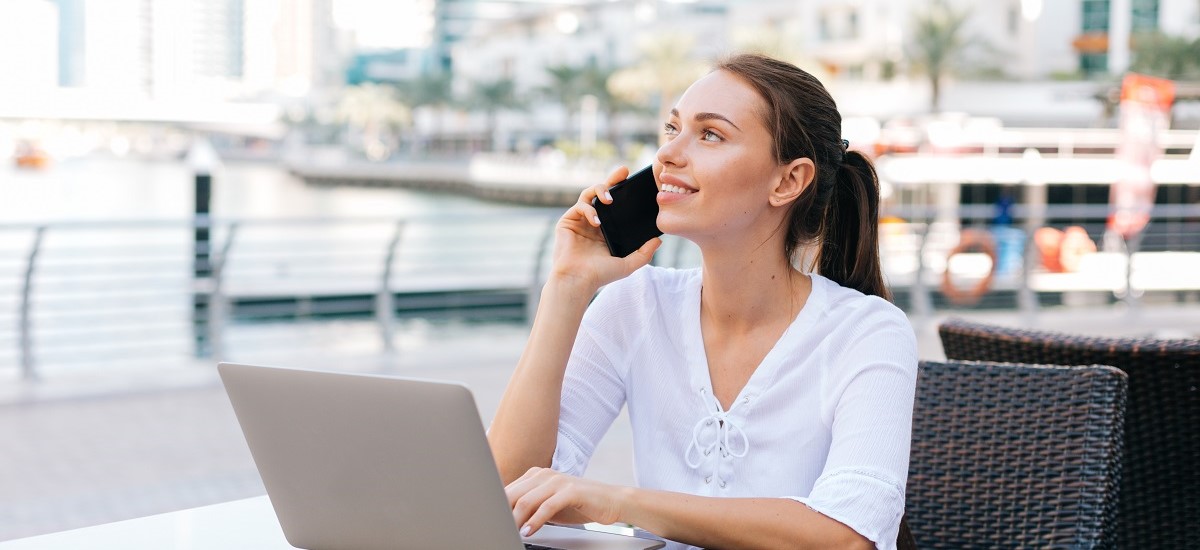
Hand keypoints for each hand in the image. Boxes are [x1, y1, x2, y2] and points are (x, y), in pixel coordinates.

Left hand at [506, 467, 625, 536]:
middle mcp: (545, 474)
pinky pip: (547, 506)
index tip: (490, 522)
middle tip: (496, 529)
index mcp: (536, 475)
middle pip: (514, 494)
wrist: (611, 500)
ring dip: (516, 519)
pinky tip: (528, 531)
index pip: (509, 490)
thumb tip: (507, 519)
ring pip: (527, 500)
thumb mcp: (549, 505)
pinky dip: (535, 521)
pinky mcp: (571, 490)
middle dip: (503, 513)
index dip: (497, 507)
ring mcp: (558, 481)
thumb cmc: (579, 504)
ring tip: (510, 532)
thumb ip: (530, 507)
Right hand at [550, 166, 660, 292]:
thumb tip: (659, 240)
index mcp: (606, 229)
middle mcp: (593, 222)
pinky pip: (580, 206)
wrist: (578, 280)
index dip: (622, 191)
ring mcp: (580, 220)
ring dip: (600, 190)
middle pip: (602, 193)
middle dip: (612, 180)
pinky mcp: (567, 221)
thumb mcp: (629, 264)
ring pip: (589, 194)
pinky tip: (596, 220)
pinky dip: (589, 209)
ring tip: (609, 198)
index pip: (616, 205)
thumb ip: (645, 253)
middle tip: (623, 172)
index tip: (633, 180)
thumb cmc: (600, 275)